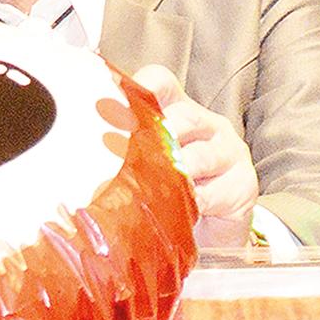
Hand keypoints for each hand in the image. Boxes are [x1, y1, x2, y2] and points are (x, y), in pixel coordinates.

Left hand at [132, 64, 257, 247]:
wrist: (212, 235)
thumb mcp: (146, 168)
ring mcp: (228, 151)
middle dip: (154, 139)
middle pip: (181, 117)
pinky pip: (214, 192)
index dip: (141, 88)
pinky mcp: (243, 183)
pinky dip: (193, 204)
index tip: (116, 104)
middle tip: (128, 160)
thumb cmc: (171, 195)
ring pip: (198, 156)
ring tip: (153, 191)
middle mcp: (206, 124)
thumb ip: (122, 155)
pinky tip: (180, 213)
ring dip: (173, 176)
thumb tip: (75, 158)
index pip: (162, 83)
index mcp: (179, 111)